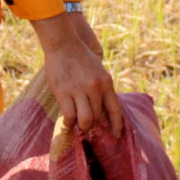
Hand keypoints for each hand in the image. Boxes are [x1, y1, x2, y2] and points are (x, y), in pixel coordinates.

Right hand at [31, 12, 123, 137]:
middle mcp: (95, 87)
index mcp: (106, 82)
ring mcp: (79, 90)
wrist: (63, 44)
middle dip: (93, 124)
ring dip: (82, 126)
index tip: (117, 135)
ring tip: (78, 126)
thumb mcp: (98, 69)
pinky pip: (69, 116)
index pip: (115, 109)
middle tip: (87, 125)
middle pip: (98, 117)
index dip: (117, 125)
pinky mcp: (64, 92)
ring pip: (85, 120)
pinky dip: (69, 122)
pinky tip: (67, 122)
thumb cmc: (80, 57)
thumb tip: (103, 109)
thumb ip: (101, 87)